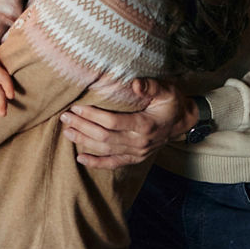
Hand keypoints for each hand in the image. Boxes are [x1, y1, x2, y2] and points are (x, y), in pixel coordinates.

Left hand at [59, 78, 188, 169]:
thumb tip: (134, 84)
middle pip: (105, 137)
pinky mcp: (135, 158)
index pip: (113, 122)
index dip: (93, 116)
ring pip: (106, 150)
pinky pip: (113, 164)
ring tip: (67, 132)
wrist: (183, 121)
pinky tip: (80, 158)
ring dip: (84, 142)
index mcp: (146, 125)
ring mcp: (138, 153)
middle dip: (83, 127)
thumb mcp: (166, 89)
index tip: (77, 107)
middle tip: (65, 117)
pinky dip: (96, 162)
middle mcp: (140, 143)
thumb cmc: (172, 102)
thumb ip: (151, 86)